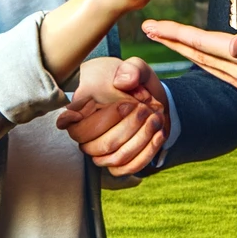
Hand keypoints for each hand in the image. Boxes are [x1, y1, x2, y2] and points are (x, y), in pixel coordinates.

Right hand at [56, 57, 169, 174]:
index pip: (77, 129)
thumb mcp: (135, 68)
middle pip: (100, 146)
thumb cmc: (133, 82)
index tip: (126, 105)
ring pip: (115, 158)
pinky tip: (159, 134)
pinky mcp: (117, 163)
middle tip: (145, 109)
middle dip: (127, 128)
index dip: (101, 121)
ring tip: (155, 119)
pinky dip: (146, 153)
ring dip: (140, 139)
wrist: (148, 98)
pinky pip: (127, 169)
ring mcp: (101, 152)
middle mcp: (87, 136)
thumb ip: (131, 70)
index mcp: (81, 113)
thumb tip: (123, 83)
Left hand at [142, 14, 236, 92]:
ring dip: (181, 48)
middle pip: (197, 53)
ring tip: (164, 36)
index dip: (176, 33)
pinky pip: (214, 67)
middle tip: (148, 28)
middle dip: (171, 40)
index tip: (154, 24)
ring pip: (203, 62)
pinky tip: (192, 51)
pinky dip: (198, 57)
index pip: (202, 44)